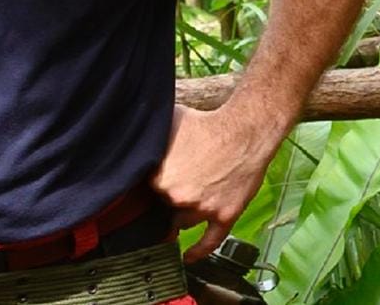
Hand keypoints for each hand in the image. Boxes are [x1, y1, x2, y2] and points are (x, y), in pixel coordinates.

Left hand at [152, 105, 279, 261]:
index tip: (158, 181)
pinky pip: (210, 241)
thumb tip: (133, 137)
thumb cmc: (209, 122)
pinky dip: (198, 252)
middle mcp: (178, 197)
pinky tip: (189, 257)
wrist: (246, 129)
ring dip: (182, 216)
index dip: (154, 184)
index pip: (147, 191)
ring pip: (182, 222)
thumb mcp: (170, 122)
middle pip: (164, 207)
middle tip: (178, 185)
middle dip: (169, 198)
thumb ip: (150, 136)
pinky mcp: (225, 215)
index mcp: (160, 178)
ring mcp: (202, 209)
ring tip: (183, 210)